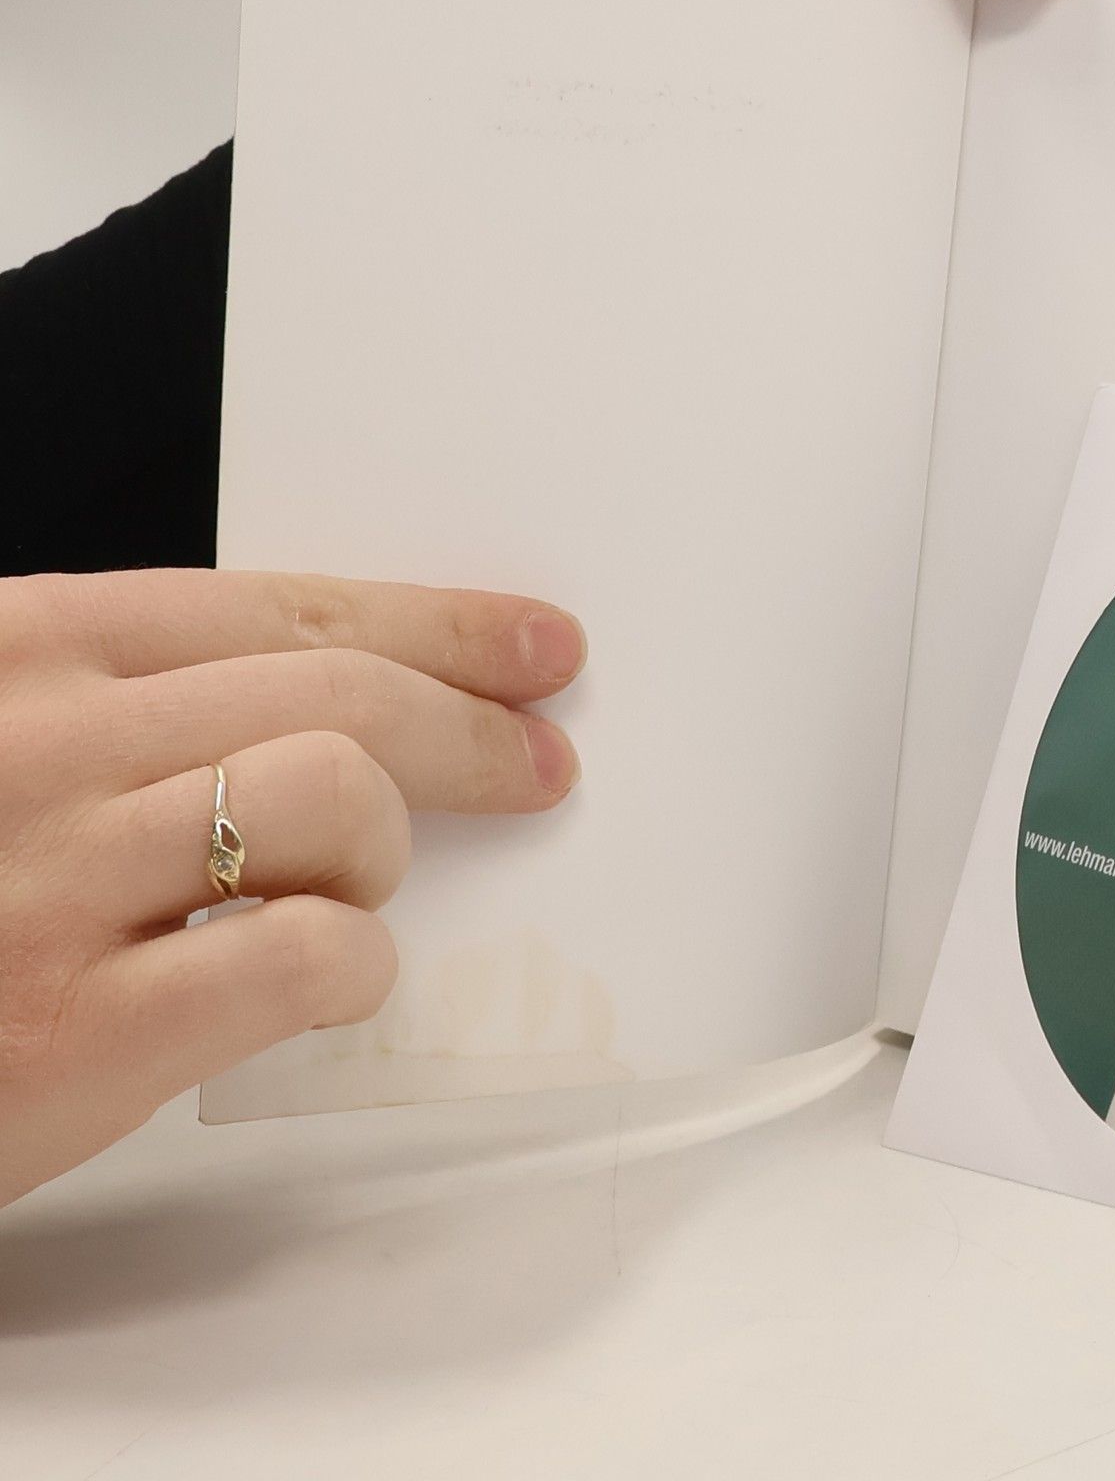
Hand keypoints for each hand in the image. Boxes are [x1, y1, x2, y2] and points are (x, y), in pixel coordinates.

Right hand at [0, 569, 584, 1205]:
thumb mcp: (4, 740)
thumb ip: (140, 704)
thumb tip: (352, 696)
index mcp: (29, 650)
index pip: (287, 606)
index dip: (436, 624)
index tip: (528, 641)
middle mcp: (47, 745)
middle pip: (341, 695)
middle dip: (471, 728)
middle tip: (535, 760)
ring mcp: (57, 885)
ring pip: (340, 797)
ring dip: (386, 849)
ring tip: (355, 889)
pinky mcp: (70, 1035)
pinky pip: (304, 957)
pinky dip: (353, 963)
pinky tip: (327, 975)